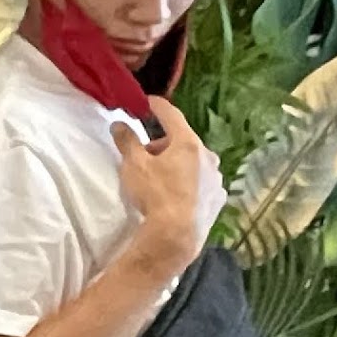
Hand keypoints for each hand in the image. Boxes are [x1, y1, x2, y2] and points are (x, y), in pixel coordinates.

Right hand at [113, 93, 223, 265]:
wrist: (176, 235)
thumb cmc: (155, 195)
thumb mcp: (134, 166)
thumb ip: (127, 142)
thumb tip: (118, 124)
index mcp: (187, 143)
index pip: (171, 115)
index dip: (157, 106)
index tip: (147, 102)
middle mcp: (208, 156)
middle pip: (182, 141)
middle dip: (163, 145)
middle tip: (145, 157)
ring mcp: (216, 178)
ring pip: (193, 162)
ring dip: (177, 164)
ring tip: (160, 180)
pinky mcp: (218, 198)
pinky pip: (201, 182)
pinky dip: (189, 182)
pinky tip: (177, 196)